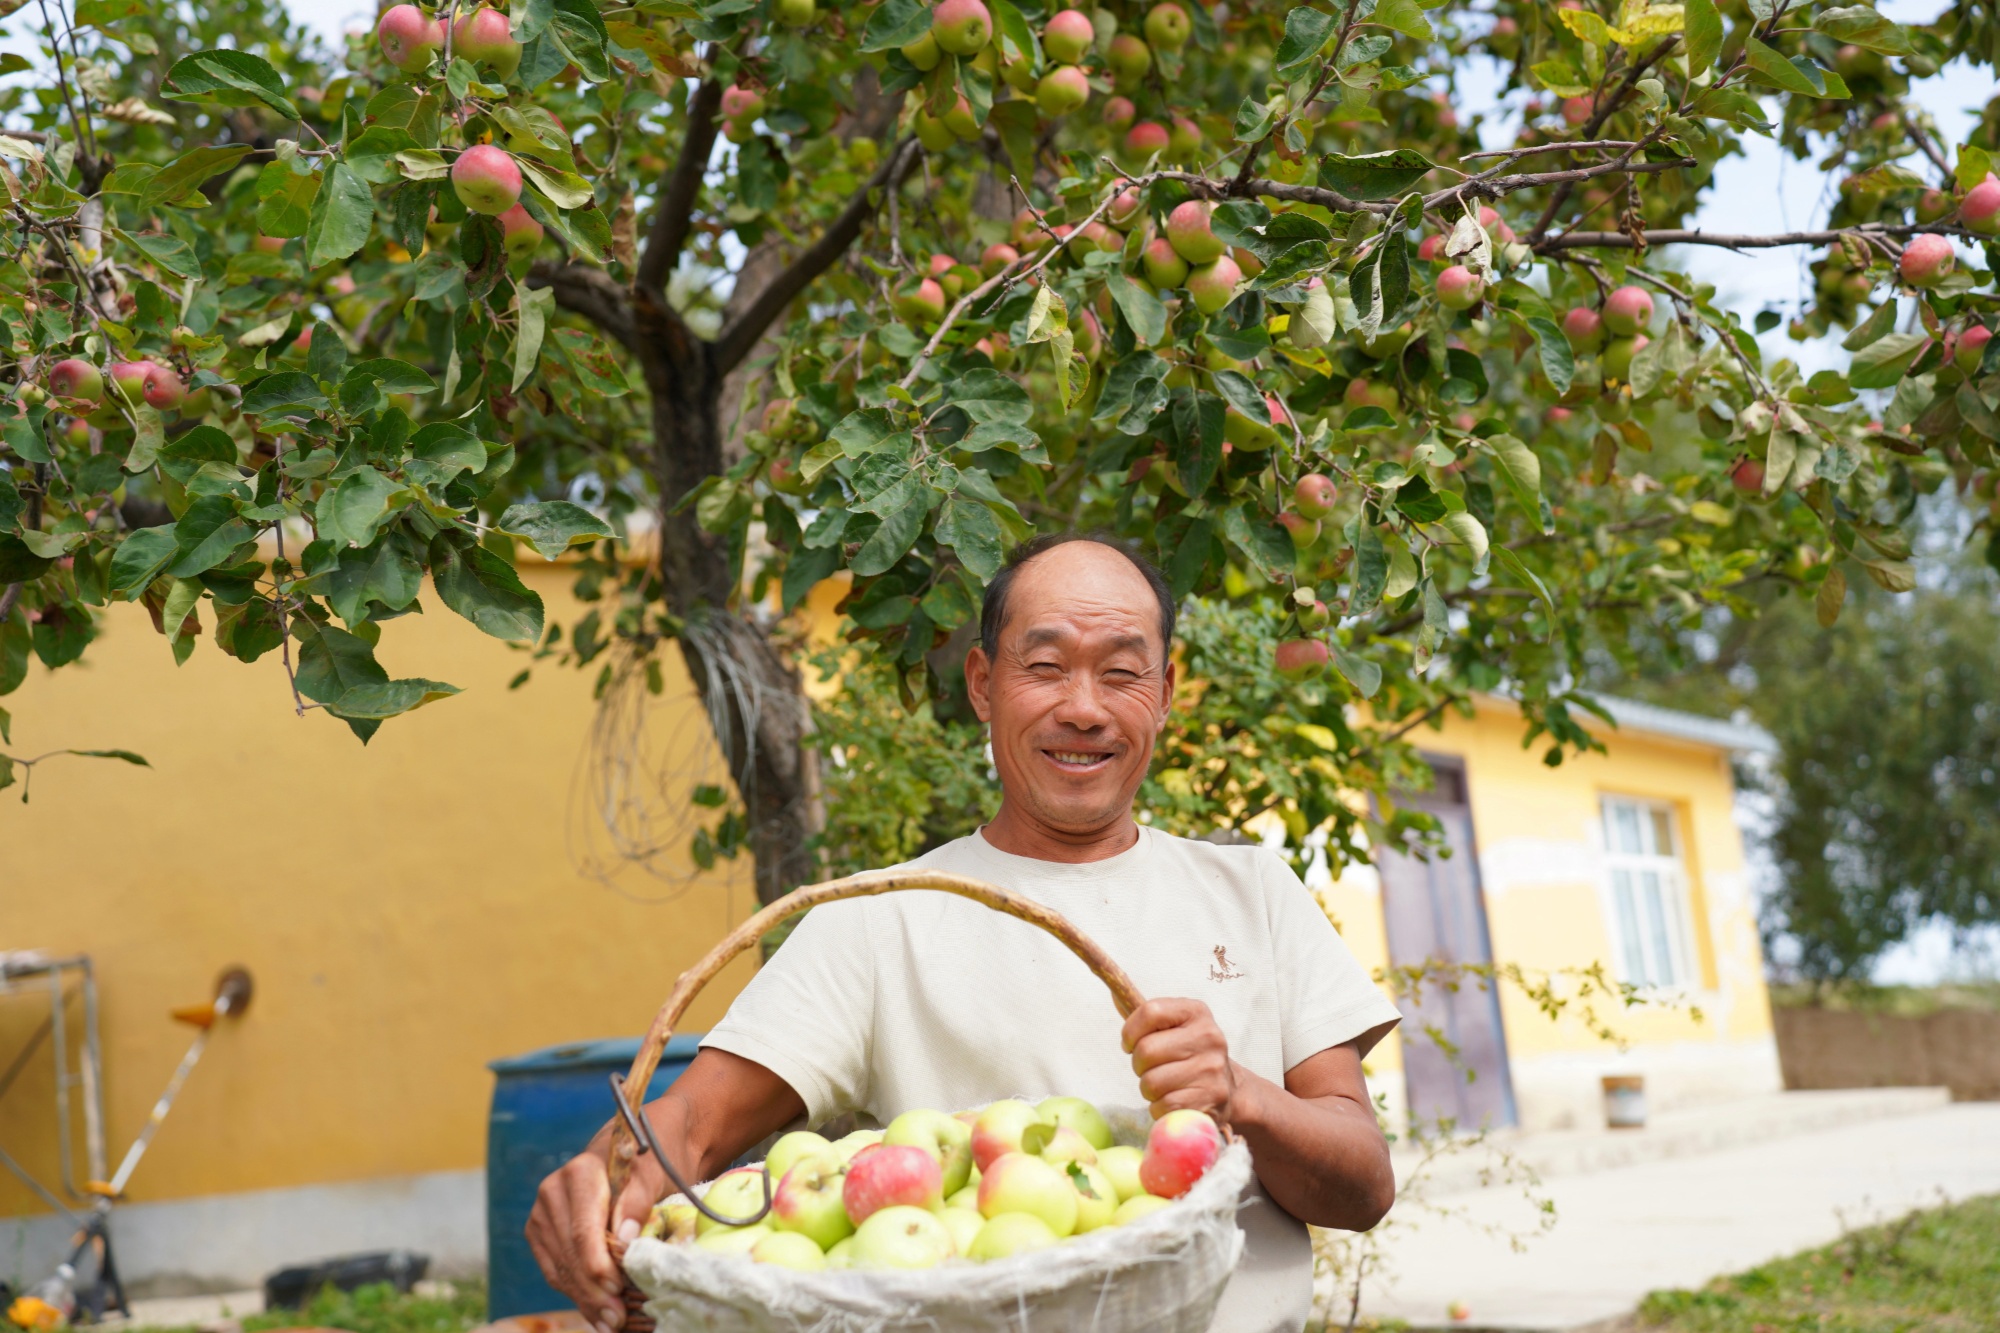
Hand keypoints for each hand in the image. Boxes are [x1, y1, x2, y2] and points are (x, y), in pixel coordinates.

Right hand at [525, 1140, 663, 1332]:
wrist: (636, 1151)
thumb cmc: (651, 1159)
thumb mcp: (655, 1172)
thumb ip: (637, 1200)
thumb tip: (622, 1237)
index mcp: (579, 1173)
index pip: (583, 1231)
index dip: (598, 1266)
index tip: (618, 1290)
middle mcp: (553, 1192)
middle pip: (570, 1254)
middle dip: (594, 1292)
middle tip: (617, 1320)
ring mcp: (543, 1215)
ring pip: (560, 1268)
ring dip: (586, 1300)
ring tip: (611, 1324)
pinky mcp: (542, 1235)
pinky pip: (556, 1271)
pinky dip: (577, 1294)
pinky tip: (597, 1314)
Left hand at [1121, 996, 1236, 1123]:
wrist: (1227, 1089)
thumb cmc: (1187, 1055)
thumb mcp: (1173, 1027)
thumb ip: (1145, 1015)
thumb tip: (1114, 993)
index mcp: (1196, 1012)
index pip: (1150, 1011)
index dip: (1131, 1031)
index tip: (1131, 1044)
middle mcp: (1209, 1036)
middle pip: (1146, 1050)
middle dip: (1139, 1065)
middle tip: (1151, 1069)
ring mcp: (1211, 1069)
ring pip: (1151, 1082)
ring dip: (1149, 1090)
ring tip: (1165, 1086)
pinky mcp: (1210, 1099)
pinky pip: (1163, 1106)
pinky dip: (1160, 1108)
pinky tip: (1174, 1101)